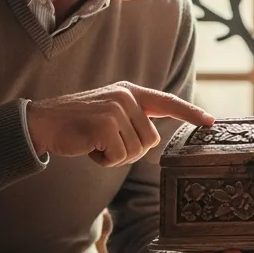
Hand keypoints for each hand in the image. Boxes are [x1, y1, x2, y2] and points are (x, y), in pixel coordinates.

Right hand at [27, 82, 213, 166]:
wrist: (43, 122)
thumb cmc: (77, 123)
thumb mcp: (109, 111)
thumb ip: (132, 117)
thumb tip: (152, 139)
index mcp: (130, 92)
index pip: (167, 101)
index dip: (190, 113)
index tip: (210, 122)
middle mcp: (126, 97)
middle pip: (150, 140)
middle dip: (129, 150)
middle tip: (105, 143)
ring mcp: (116, 109)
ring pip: (136, 151)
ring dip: (115, 156)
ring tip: (95, 142)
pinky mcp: (105, 125)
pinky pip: (119, 157)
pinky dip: (104, 160)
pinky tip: (89, 148)